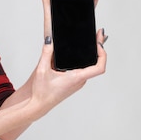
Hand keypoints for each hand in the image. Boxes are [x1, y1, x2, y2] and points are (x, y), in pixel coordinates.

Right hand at [29, 0, 106, 117]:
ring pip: (90, 67)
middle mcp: (80, 81)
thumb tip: (50, 39)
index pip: (99, 67)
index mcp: (76, 78)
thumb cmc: (41, 92)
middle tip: (99, 34)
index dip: (102, 53)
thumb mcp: (42, 70)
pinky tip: (79, 53)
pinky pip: (83, 70)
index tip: (98, 42)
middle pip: (96, 63)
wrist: (37, 105)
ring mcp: (77, 82)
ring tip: (92, 40)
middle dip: (98, 47)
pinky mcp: (72, 82)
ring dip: (92, 54)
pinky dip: (84, 60)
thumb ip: (46, 53)